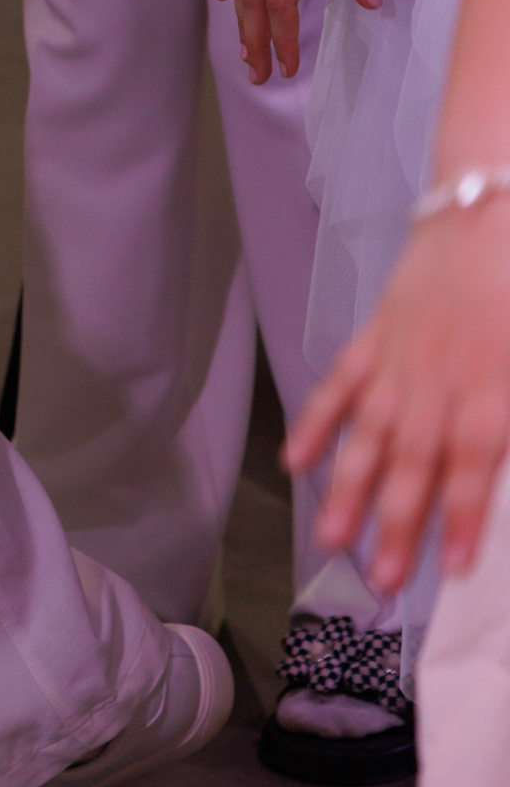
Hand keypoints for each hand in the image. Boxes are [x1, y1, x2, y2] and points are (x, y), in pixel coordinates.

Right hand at [286, 200, 509, 590]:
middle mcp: (438, 378)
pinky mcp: (375, 333)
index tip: (452, 569)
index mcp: (491, 386)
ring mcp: (398, 355)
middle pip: (412, 461)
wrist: (487, 205)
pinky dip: (316, 421)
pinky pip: (340, 381)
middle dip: (396, 525)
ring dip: (348, 489)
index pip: (472, 466)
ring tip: (331, 539)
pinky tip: (296, 459)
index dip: (461, 518)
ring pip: (367, 431)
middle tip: (381, 582)